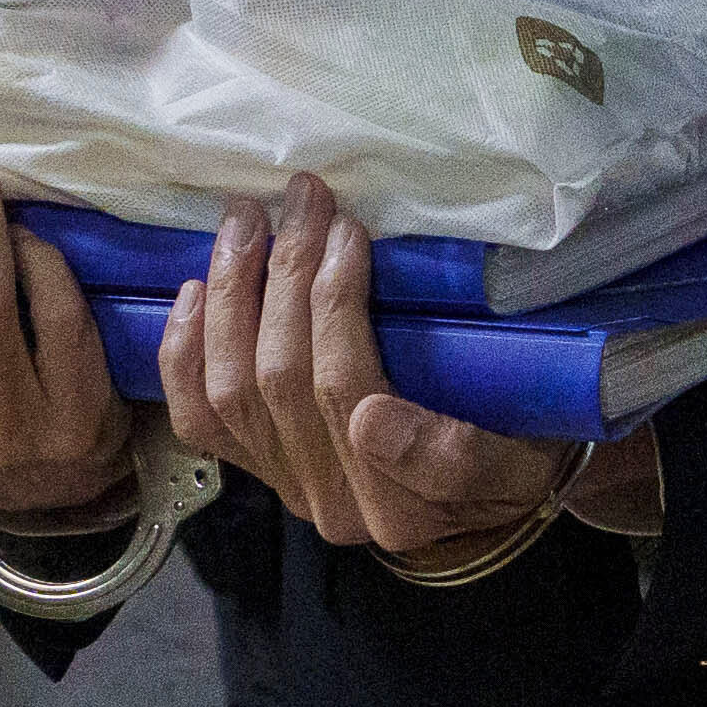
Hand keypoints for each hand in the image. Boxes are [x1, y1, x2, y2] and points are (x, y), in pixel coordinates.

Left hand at [174, 172, 598, 565]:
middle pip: (284, 381)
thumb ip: (454, 452)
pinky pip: (199, 417)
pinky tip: (194, 290)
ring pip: (233, 388)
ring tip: (250, 220)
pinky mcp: (257, 469)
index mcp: (400, 505)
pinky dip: (186, 351)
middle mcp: (333, 506)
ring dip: (234, 293)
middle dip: (289, 276)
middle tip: (307, 200)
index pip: (350, 396)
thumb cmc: (519, 449)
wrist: (494, 491)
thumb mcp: (518, 453)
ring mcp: (287, 488)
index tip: (350, 234)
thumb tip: (368, 420)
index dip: (336, 307)